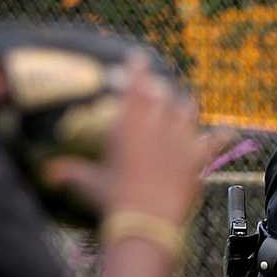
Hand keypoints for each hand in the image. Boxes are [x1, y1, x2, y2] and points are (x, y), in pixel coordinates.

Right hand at [43, 54, 232, 224]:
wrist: (146, 220)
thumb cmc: (113, 201)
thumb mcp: (90, 184)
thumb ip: (71, 173)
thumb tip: (48, 172)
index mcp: (129, 125)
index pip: (133, 88)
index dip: (136, 69)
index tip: (138, 56)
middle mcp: (156, 125)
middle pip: (162, 96)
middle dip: (160, 90)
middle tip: (159, 88)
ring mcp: (179, 139)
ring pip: (187, 110)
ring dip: (184, 106)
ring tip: (182, 103)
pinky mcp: (197, 157)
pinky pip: (214, 140)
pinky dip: (221, 136)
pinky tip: (229, 132)